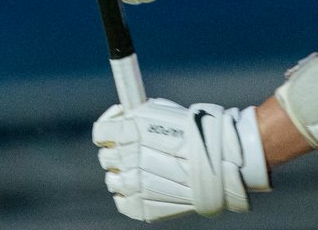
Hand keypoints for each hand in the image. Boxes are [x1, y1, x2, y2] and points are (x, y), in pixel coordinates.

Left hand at [92, 98, 269, 220]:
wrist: (216, 164)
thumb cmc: (192, 132)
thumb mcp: (160, 110)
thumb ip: (136, 114)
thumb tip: (123, 113)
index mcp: (126, 132)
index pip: (100, 134)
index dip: (109, 133)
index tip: (116, 133)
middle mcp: (124, 159)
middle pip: (106, 158)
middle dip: (118, 153)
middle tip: (133, 153)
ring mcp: (131, 185)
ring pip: (112, 180)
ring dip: (123, 175)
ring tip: (142, 172)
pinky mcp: (139, 207)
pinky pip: (122, 201)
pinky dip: (129, 196)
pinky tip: (144, 188)